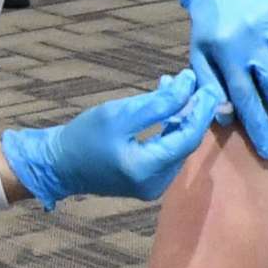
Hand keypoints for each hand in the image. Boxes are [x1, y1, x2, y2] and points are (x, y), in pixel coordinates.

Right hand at [0, 68, 219, 208]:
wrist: (58, 164)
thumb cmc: (84, 136)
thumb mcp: (119, 113)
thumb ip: (157, 102)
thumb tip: (189, 84)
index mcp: (146, 170)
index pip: (187, 139)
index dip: (201, 111)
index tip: (209, 86)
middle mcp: (155, 184)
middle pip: (185, 143)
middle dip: (191, 111)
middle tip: (193, 82)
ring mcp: (153, 186)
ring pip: (177, 146)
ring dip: (179, 116)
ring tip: (173, 86)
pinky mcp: (149, 181)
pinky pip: (166, 151)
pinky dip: (168, 128)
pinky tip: (164, 106)